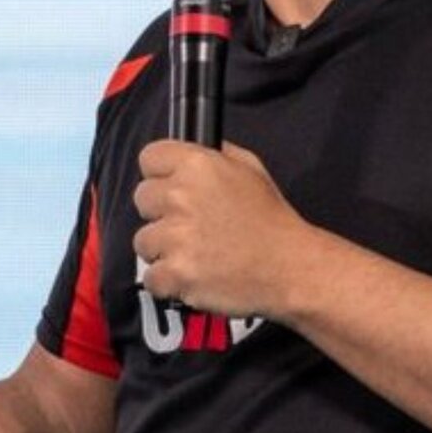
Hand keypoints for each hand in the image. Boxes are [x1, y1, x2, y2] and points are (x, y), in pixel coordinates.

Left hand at [132, 140, 309, 318]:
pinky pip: (152, 278)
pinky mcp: (176, 272)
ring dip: (163, 250)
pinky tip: (193, 277)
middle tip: (189, 225)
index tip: (170, 187)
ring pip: (143, 241)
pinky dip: (169, 282)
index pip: (149, 158)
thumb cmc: (272, 220)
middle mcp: (181, 196)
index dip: (160, 174)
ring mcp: (176, 236)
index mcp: (198, 165)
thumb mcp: (251, 169)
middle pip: (141, 199)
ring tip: (195, 254)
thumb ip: (217, 155)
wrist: (289, 267)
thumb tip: (193, 150)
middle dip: (161, 213)